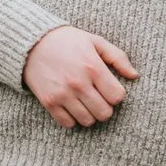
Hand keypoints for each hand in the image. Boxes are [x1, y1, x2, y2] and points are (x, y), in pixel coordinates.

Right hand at [22, 24, 137, 127]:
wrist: (31, 43)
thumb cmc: (67, 41)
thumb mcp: (94, 41)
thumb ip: (118, 57)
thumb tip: (135, 76)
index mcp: (93, 67)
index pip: (117, 97)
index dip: (116, 94)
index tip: (108, 88)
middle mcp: (78, 83)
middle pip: (105, 113)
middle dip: (105, 106)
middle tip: (98, 97)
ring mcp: (62, 94)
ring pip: (88, 121)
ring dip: (89, 114)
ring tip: (85, 102)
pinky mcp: (49, 102)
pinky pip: (68, 124)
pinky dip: (72, 118)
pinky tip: (71, 106)